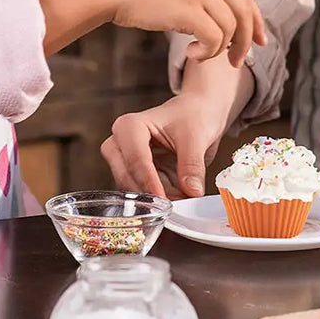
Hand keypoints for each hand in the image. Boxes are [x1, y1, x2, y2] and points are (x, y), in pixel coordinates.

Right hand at [101, 92, 226, 199]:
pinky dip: (161, 198)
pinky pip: (145, 193)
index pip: (136, 160)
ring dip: (157, 199)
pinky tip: (178, 199)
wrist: (199, 111)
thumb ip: (192, 165)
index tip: (165, 202)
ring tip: (181, 201)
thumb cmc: (193, 114)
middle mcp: (120, 144)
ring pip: (134, 189)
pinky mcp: (137, 173)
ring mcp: (126, 160)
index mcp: (129, 126)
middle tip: (175, 206)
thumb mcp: (196, 137)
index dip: (150, 183)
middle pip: (128, 178)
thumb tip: (191, 191)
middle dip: (152, 194)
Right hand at [108, 0, 266, 67]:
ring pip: (230, 29)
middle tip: (238, 62)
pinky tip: (192, 54)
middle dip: (246, 41)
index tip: (259, 41)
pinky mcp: (190, 10)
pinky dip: (207, 53)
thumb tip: (225, 21)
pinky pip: (214, 39)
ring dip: (219, 50)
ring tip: (200, 55)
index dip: (256, 21)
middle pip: (244, 13)